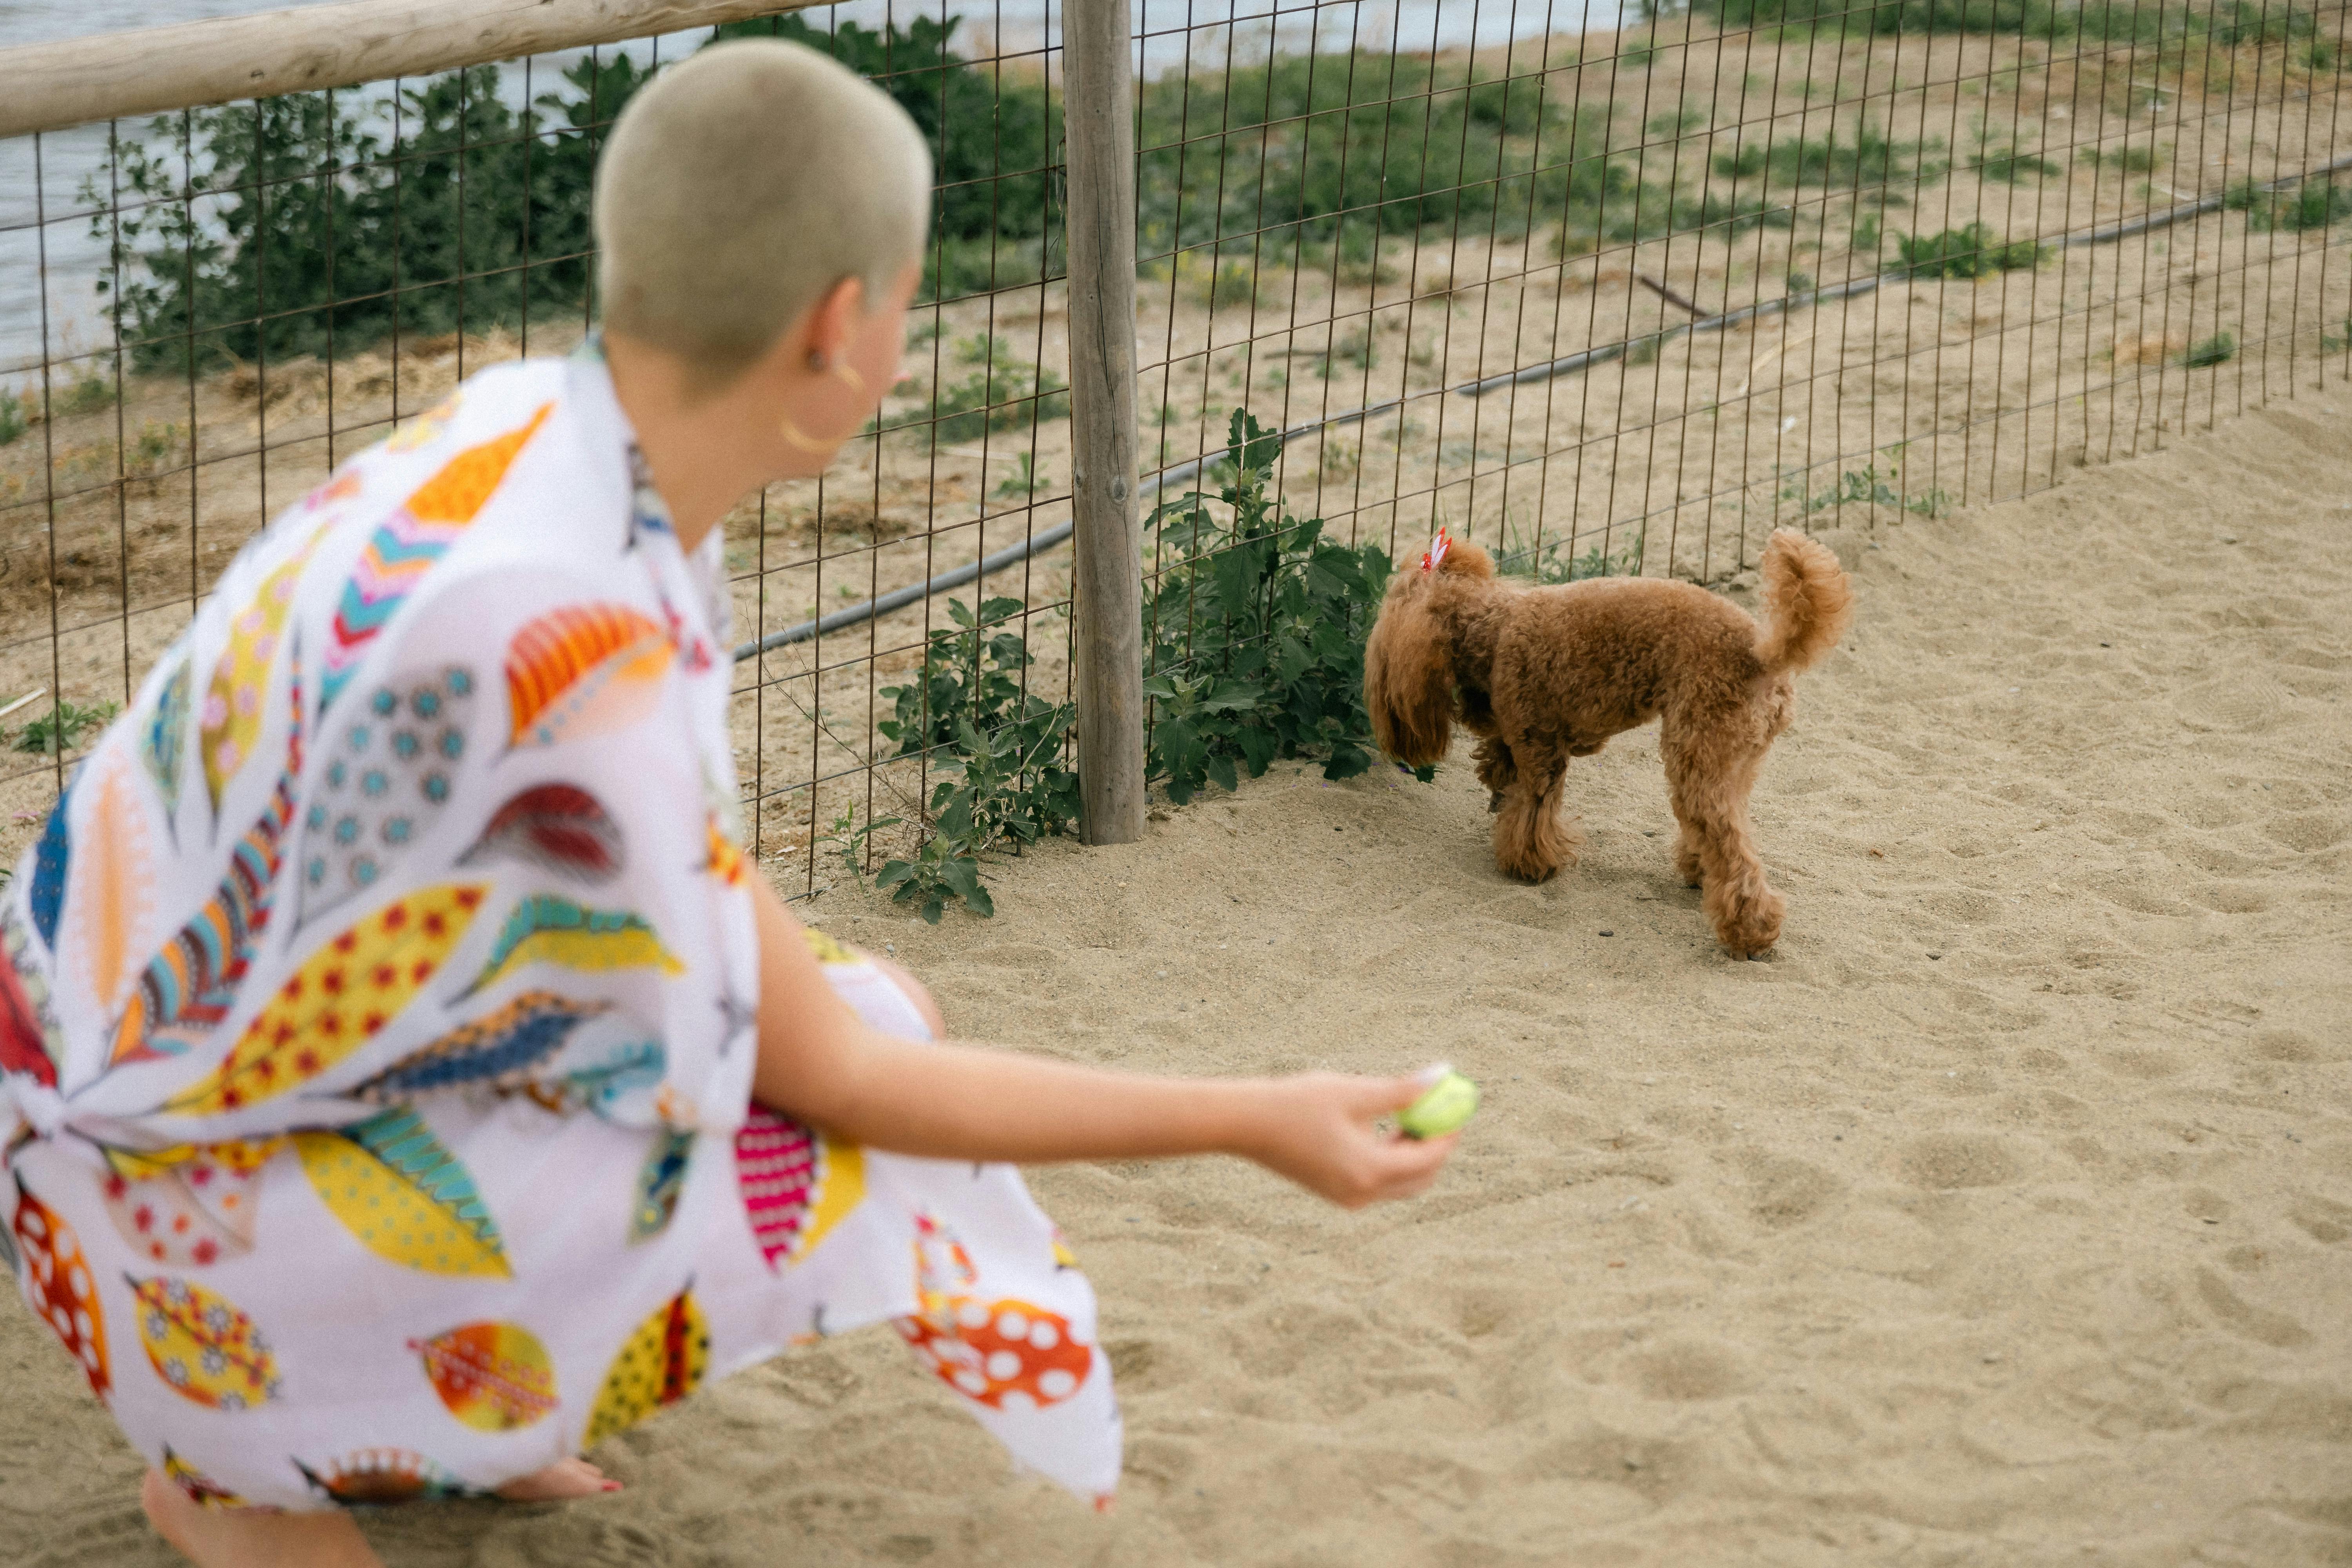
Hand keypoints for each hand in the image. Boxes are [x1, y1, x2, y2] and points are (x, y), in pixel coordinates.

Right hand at [1233, 1070, 1459, 1208]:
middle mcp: (1361, 1193)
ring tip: (1412, 1116)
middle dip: (1435, 1149)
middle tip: (1441, 1116)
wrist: (1247, 1124)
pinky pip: (1376, 1182)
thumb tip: (1443, 1074)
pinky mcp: (1334, 1193)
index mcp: (1369, 1170)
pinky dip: (1389, 1160)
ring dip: (1412, 1154)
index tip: (1457, 1108)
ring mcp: (1347, 1198)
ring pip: (1398, 1183)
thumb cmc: (1298, 1103)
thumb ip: (1401, 1090)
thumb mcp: (1354, 1092)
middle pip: (1419, 1179)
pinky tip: (1385, 1129)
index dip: (1448, 1133)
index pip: (1428, 1159)